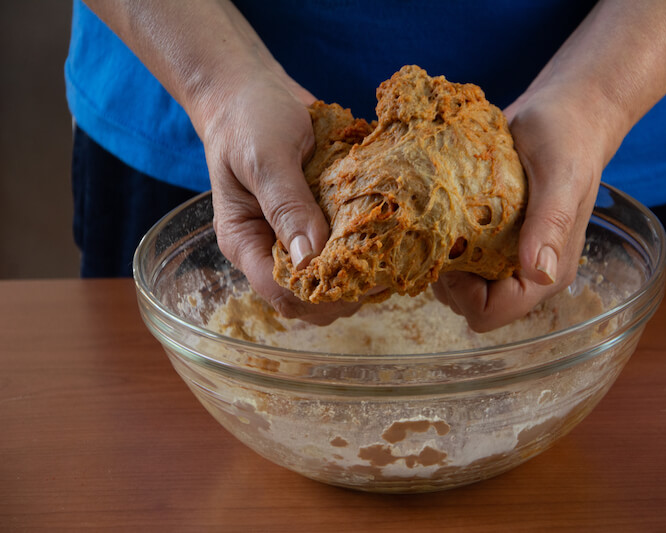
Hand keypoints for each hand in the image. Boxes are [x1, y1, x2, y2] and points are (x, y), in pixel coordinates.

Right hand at [197, 69, 362, 324]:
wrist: (253, 88)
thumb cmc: (250, 118)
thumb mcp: (265, 158)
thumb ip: (287, 206)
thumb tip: (310, 258)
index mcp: (245, 243)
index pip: (283, 293)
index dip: (323, 295)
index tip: (364, 275)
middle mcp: (270, 249)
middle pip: (310, 298)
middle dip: (347, 291)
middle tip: (386, 267)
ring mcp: (295, 238)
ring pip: (329, 280)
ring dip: (360, 273)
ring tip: (390, 254)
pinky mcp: (317, 223)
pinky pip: (341, 251)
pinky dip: (363, 251)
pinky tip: (386, 237)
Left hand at [433, 92, 603, 331]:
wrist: (563, 111)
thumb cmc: (569, 140)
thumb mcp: (562, 178)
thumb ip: (551, 225)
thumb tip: (540, 273)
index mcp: (546, 273)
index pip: (493, 312)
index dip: (464, 292)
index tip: (454, 248)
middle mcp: (523, 271)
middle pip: (467, 303)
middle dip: (447, 275)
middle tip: (443, 227)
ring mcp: (502, 255)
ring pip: (454, 283)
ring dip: (439, 256)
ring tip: (441, 215)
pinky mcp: (486, 236)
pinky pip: (453, 256)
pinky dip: (440, 238)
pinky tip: (441, 208)